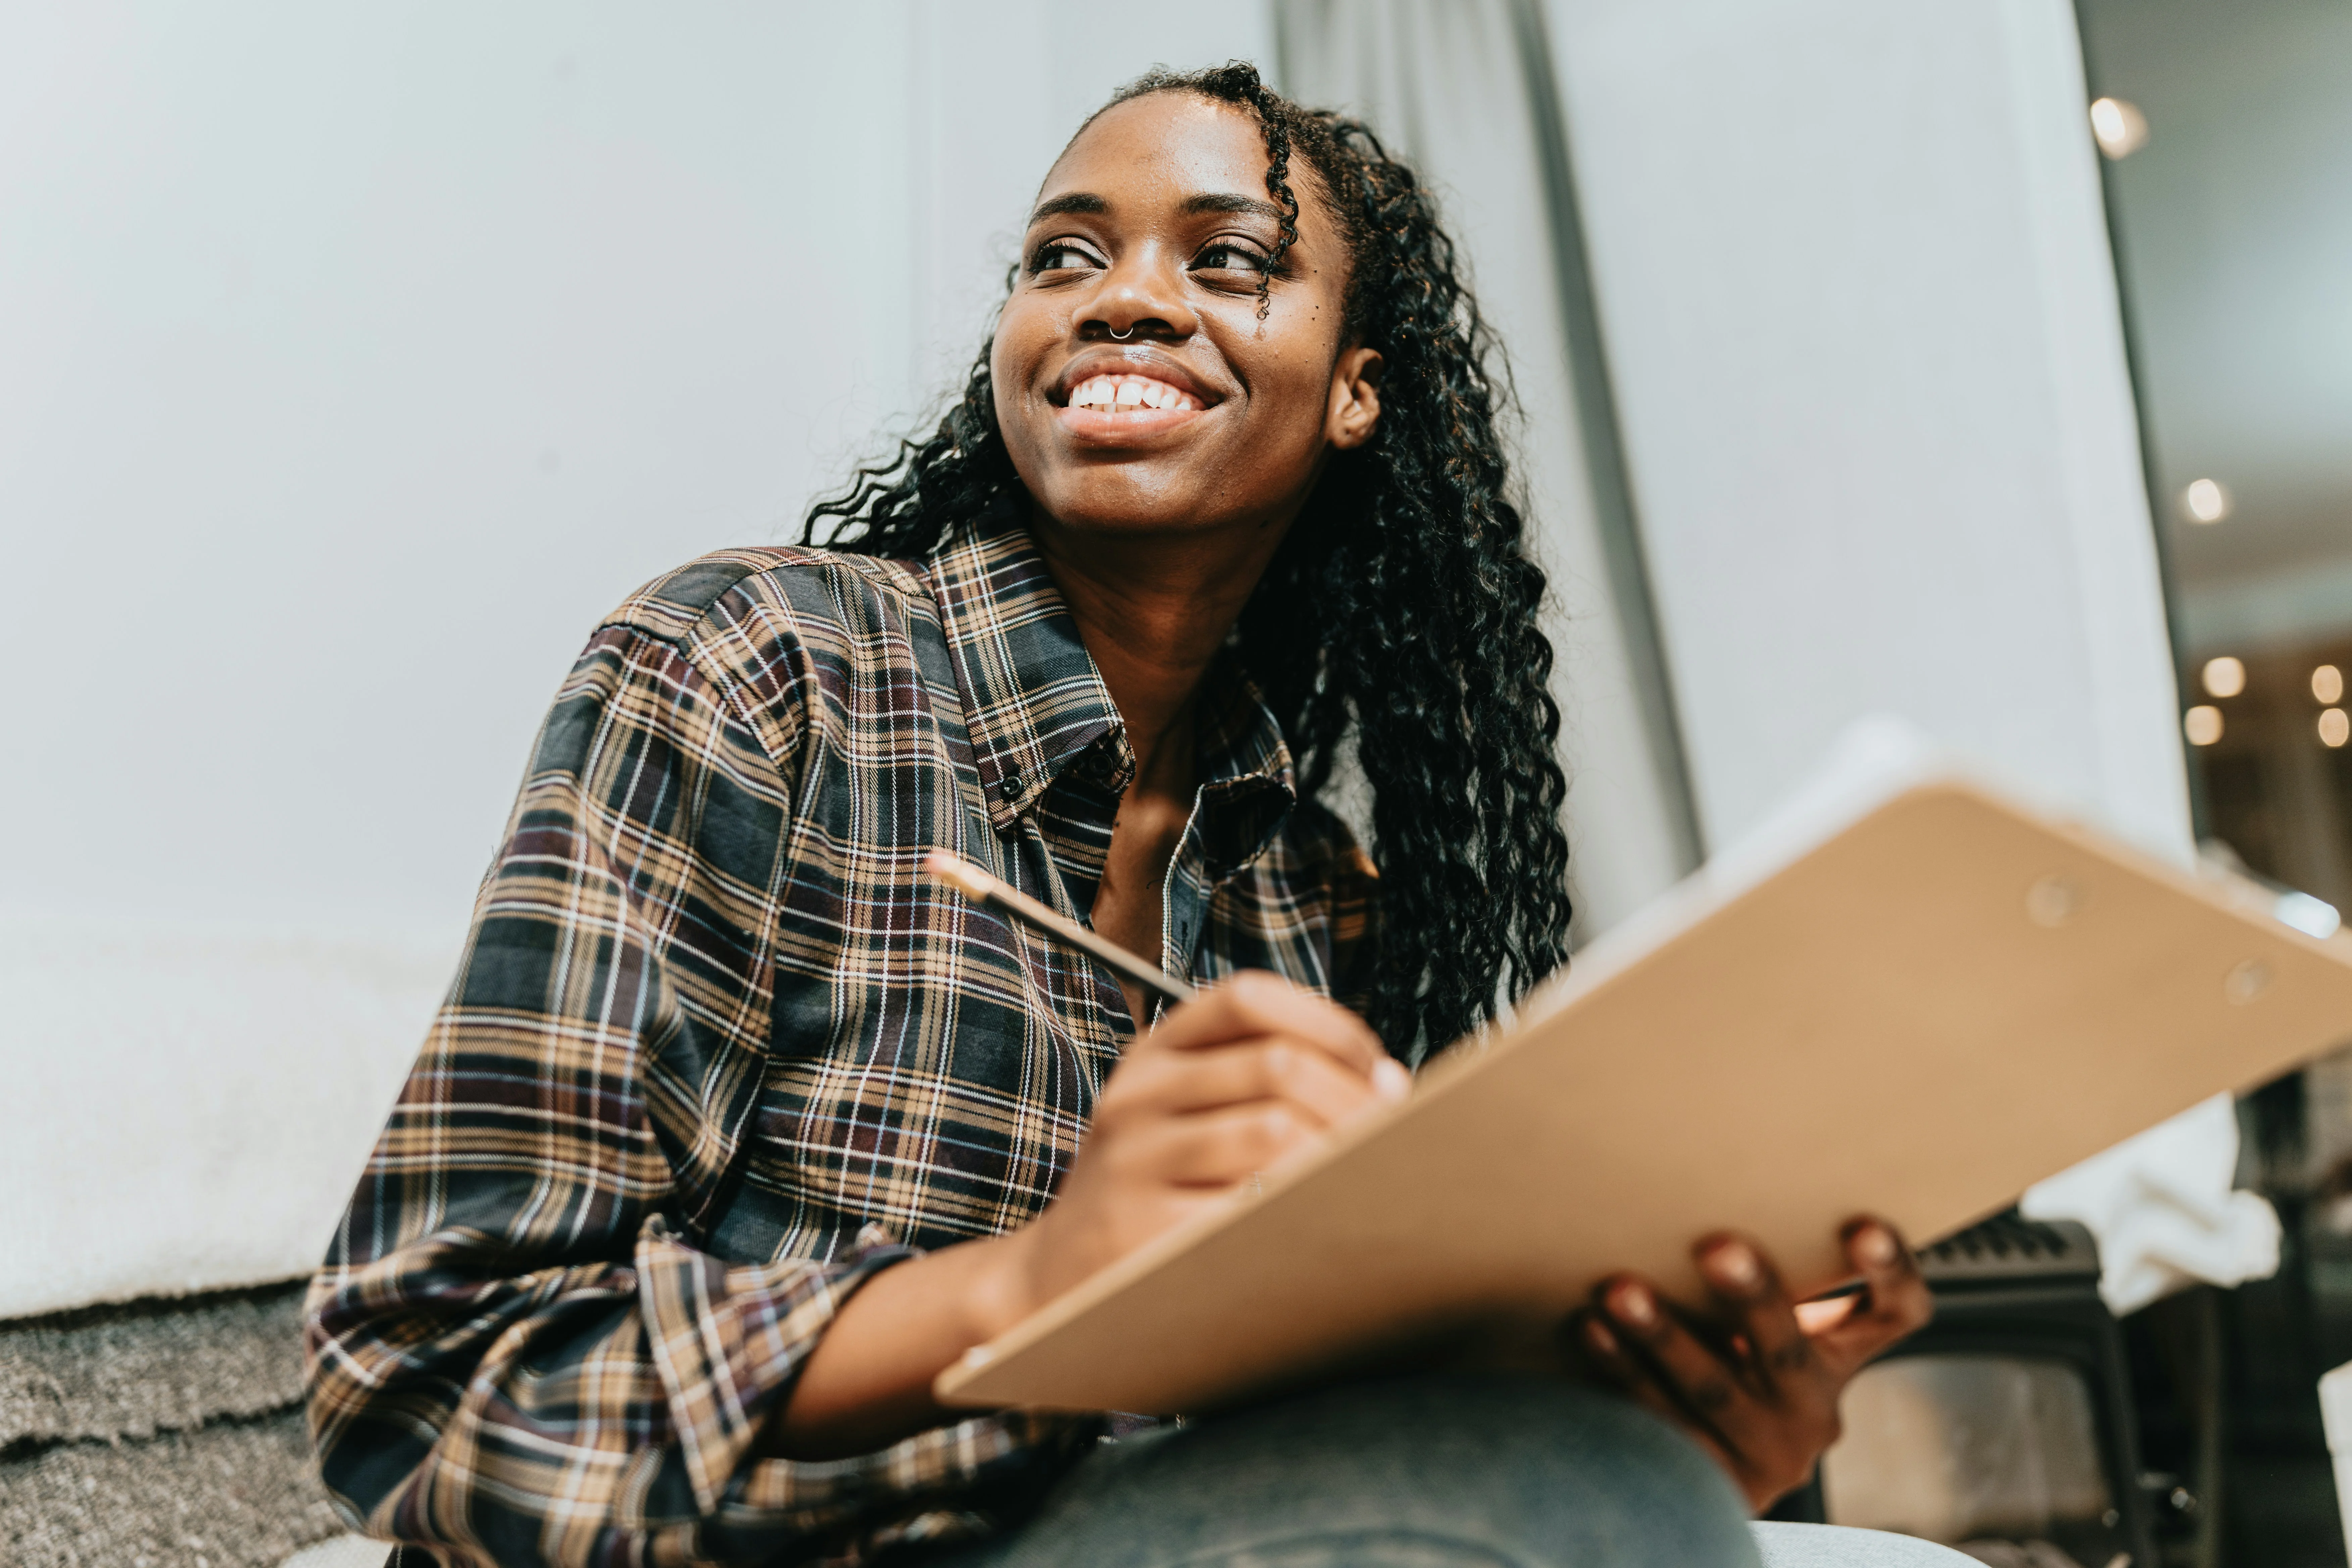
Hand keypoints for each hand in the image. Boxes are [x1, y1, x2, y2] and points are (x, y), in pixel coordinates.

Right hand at [994, 971, 1408, 1325]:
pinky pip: (1251, 1208)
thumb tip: (1392, 1083)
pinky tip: (1317, 1222)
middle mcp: (1137, 1095)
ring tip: (1363, 1180)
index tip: (1374, 1069)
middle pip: (1278, 1065)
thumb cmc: (1155, 1185)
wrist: (1059, 1273)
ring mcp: (1135, 1161)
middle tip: (1392, 1138)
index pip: (1249, 997)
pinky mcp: (1144, 1229)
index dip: (1328, 1024)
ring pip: (1275, 1133)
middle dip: (1355, 1101)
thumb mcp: (1184, 1111)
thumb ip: (1267, 1081)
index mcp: (1153, 1053)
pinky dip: (1299, 1212)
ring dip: (1338, 1157)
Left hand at [1575, 1219, 1932, 1511]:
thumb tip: (1688, 1176)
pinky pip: (1662, 1420)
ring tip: (1619, 1290)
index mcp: (1840, 1356)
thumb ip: (1755, 1278)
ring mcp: (1766, 1452)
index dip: (1890, 1271)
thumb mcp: (1755, 1326)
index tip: (1862, 1225)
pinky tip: (1591, 1331)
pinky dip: (1622, 1372)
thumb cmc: (1721, 1362)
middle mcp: (1813, 1408)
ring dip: (1664, 1336)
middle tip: (1715, 1246)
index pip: (1896, 1313)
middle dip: (1753, 1297)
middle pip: (1790, 1351)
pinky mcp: (1710, 1483)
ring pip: (1715, 1390)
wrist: (1693, 1483)